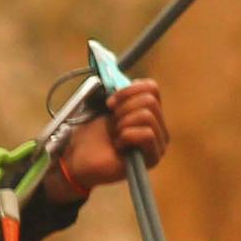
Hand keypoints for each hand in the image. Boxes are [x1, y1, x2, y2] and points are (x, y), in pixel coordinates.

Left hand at [56, 78, 166, 193]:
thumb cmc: (94, 134)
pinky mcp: (152, 159)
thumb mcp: (111, 108)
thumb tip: (133, 81)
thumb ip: (126, 94)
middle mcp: (159, 127)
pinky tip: (119, 145)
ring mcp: (158, 144)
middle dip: (124, 108)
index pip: (152, 88)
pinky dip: (127, 136)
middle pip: (150, 101)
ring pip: (147, 116)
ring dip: (123, 123)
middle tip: (113, 123)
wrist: (80, 158)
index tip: (110, 103)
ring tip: (116, 135)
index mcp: (151, 113)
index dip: (128, 91)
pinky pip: (147, 134)